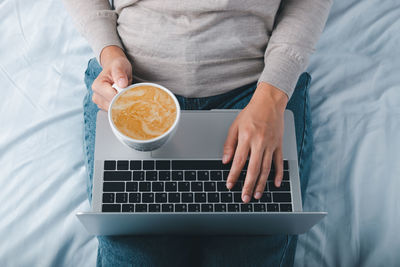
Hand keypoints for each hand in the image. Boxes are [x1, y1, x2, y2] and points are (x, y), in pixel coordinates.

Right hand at [92, 46, 131, 110]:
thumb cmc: (117, 66)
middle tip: (130, 94)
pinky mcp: (104, 106)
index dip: (122, 96)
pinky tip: (123, 99)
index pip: (112, 97)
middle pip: (112, 106)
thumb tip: (122, 84)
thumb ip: (120, 73)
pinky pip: (114, 111)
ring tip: (126, 95)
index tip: (129, 92)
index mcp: (97, 85)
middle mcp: (96, 95)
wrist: (114, 68)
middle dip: (122, 101)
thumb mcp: (119, 65)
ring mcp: (100, 102)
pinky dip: (120, 107)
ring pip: (113, 110)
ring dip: (122, 105)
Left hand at [222, 82, 287, 202]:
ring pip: (266, 168)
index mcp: (247, 137)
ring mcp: (271, 144)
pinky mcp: (279, 145)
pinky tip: (275, 184)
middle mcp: (259, 142)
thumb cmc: (251, 113)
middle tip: (244, 198)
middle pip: (253, 168)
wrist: (270, 102)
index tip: (230, 185)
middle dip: (248, 185)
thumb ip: (229, 144)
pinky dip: (278, 174)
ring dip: (261, 183)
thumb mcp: (235, 126)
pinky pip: (279, 162)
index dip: (234, 175)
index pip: (239, 161)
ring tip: (256, 195)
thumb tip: (225, 160)